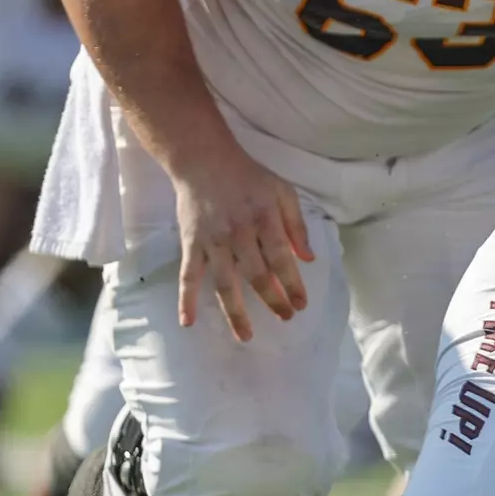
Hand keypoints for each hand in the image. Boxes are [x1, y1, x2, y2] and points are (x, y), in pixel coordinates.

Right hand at [174, 150, 314, 341]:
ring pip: (225, 283)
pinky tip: (188, 322)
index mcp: (265, 218)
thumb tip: (308, 258)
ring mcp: (213, 240)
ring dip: (236, 312)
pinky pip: (189, 275)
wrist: (204, 160)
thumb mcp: (282, 190)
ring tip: (246, 335)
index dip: (292, 284)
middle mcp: (239, 233)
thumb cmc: (248, 176)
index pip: (281, 258)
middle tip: (285, 318)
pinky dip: (186, 299)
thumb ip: (296, 224)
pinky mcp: (192, 243)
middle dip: (272, 300)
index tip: (301, 304)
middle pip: (257, 275)